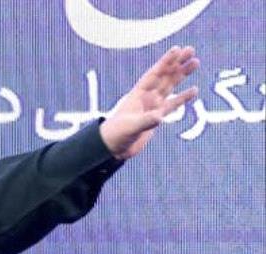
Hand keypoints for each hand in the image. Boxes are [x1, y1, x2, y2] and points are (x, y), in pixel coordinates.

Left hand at [100, 45, 199, 159]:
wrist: (113, 148)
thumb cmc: (116, 134)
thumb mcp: (131, 127)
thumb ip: (145, 121)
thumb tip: (159, 117)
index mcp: (138, 94)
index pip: (154, 74)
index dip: (165, 61)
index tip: (177, 49)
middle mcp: (146, 97)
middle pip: (165, 76)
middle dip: (177, 63)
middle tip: (191, 50)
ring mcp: (152, 106)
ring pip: (170, 86)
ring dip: (182, 75)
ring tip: (196, 63)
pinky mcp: (157, 117)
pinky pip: (173, 104)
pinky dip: (183, 97)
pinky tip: (194, 90)